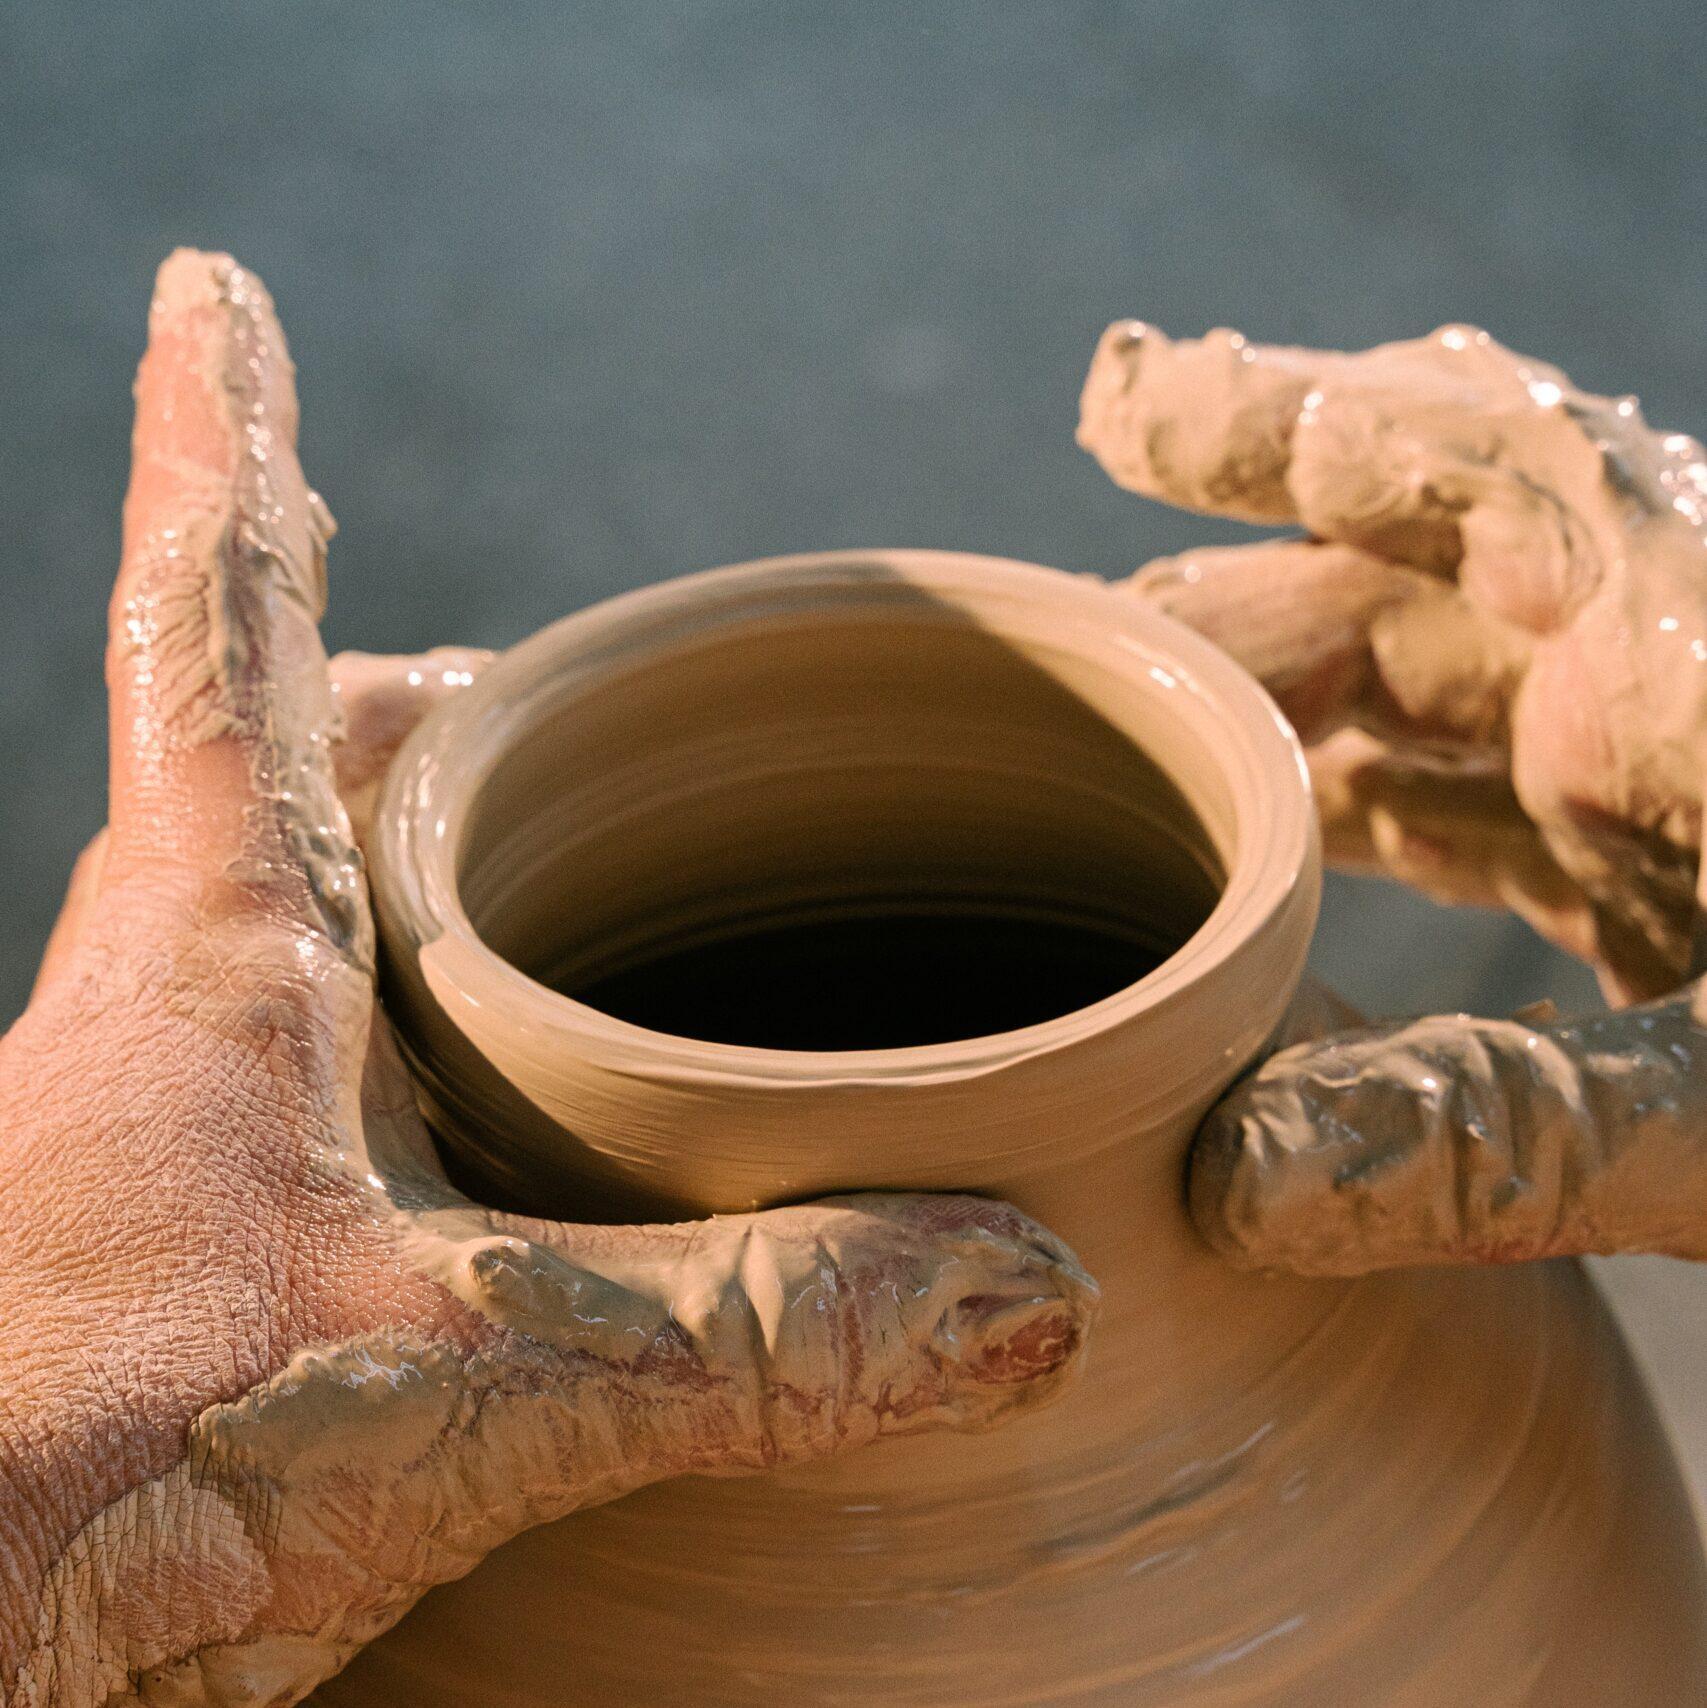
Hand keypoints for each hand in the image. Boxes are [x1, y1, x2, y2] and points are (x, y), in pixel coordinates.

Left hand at [0, 252, 1093, 1707]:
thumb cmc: (77, 1490)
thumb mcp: (452, 1385)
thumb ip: (745, 1328)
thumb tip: (1023, 1280)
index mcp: (213, 956)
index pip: (226, 627)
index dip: (229, 442)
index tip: (212, 287)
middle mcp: (177, 1016)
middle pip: (294, 775)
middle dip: (400, 693)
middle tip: (507, 673)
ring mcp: (174, 1145)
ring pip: (316, 939)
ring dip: (422, 879)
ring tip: (558, 872)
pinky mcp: (200, 1273)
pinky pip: (333, 1105)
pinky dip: (436, 1068)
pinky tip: (526, 1134)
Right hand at [1080, 318, 1706, 1272]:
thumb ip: (1517, 1134)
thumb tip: (1233, 1188)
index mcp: (1695, 665)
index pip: (1463, 468)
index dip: (1278, 423)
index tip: (1125, 400)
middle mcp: (1663, 683)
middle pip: (1408, 572)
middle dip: (1232, 572)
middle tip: (1064, 615)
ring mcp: (1655, 776)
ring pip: (1426, 686)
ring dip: (1276, 696)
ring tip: (1120, 719)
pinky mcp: (1659, 874)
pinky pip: (1473, 804)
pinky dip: (1358, 811)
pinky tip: (1268, 843)